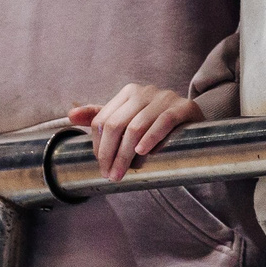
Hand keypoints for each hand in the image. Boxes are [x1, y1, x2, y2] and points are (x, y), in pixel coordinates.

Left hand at [65, 84, 201, 182]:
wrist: (193, 123)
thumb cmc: (156, 124)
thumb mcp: (127, 119)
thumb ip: (100, 117)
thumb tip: (71, 115)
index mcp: (128, 92)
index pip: (103, 120)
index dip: (99, 145)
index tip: (102, 165)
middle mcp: (145, 91)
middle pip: (117, 125)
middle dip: (110, 154)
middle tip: (110, 175)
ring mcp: (165, 97)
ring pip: (136, 127)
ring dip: (126, 154)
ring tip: (123, 172)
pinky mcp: (184, 107)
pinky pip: (163, 121)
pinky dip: (151, 138)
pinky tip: (144, 153)